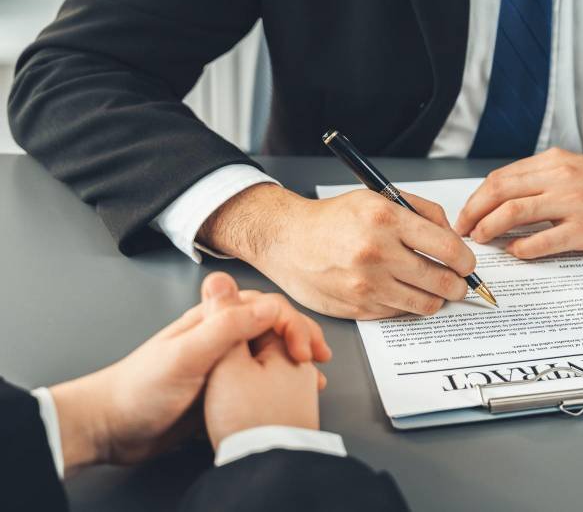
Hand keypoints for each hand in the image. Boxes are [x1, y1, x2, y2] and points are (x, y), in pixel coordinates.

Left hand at [49, 273, 330, 471]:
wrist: (111, 429)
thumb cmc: (140, 390)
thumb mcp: (186, 355)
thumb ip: (224, 326)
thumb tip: (268, 303)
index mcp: (212, 319)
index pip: (266, 307)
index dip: (292, 324)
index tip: (303, 351)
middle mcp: (220, 335)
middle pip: (273, 324)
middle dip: (301, 335)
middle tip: (320, 357)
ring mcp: (222, 361)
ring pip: (269, 350)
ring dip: (294, 358)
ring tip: (314, 375)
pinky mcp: (222, 387)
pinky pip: (259, 378)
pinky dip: (280, 381)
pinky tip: (290, 393)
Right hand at [198, 183, 477, 319]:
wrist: (287, 240)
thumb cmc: (334, 218)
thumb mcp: (378, 198)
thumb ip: (422, 212)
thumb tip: (454, 238)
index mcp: (386, 219)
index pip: (448, 247)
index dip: (466, 260)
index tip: (468, 263)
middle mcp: (377, 253)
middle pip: (441, 280)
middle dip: (459, 284)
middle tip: (459, 283)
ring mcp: (367, 284)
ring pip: (425, 303)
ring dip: (437, 299)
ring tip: (435, 290)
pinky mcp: (358, 307)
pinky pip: (400, 312)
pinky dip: (408, 305)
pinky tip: (402, 292)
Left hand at [455, 148, 582, 258]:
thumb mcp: (573, 169)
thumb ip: (540, 178)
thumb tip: (500, 197)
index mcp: (554, 161)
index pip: (501, 177)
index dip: (477, 197)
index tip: (466, 214)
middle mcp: (562, 177)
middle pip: (501, 191)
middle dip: (475, 212)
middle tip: (464, 230)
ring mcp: (574, 203)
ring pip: (515, 212)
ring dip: (490, 228)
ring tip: (481, 240)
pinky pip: (545, 240)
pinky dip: (523, 248)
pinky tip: (515, 253)